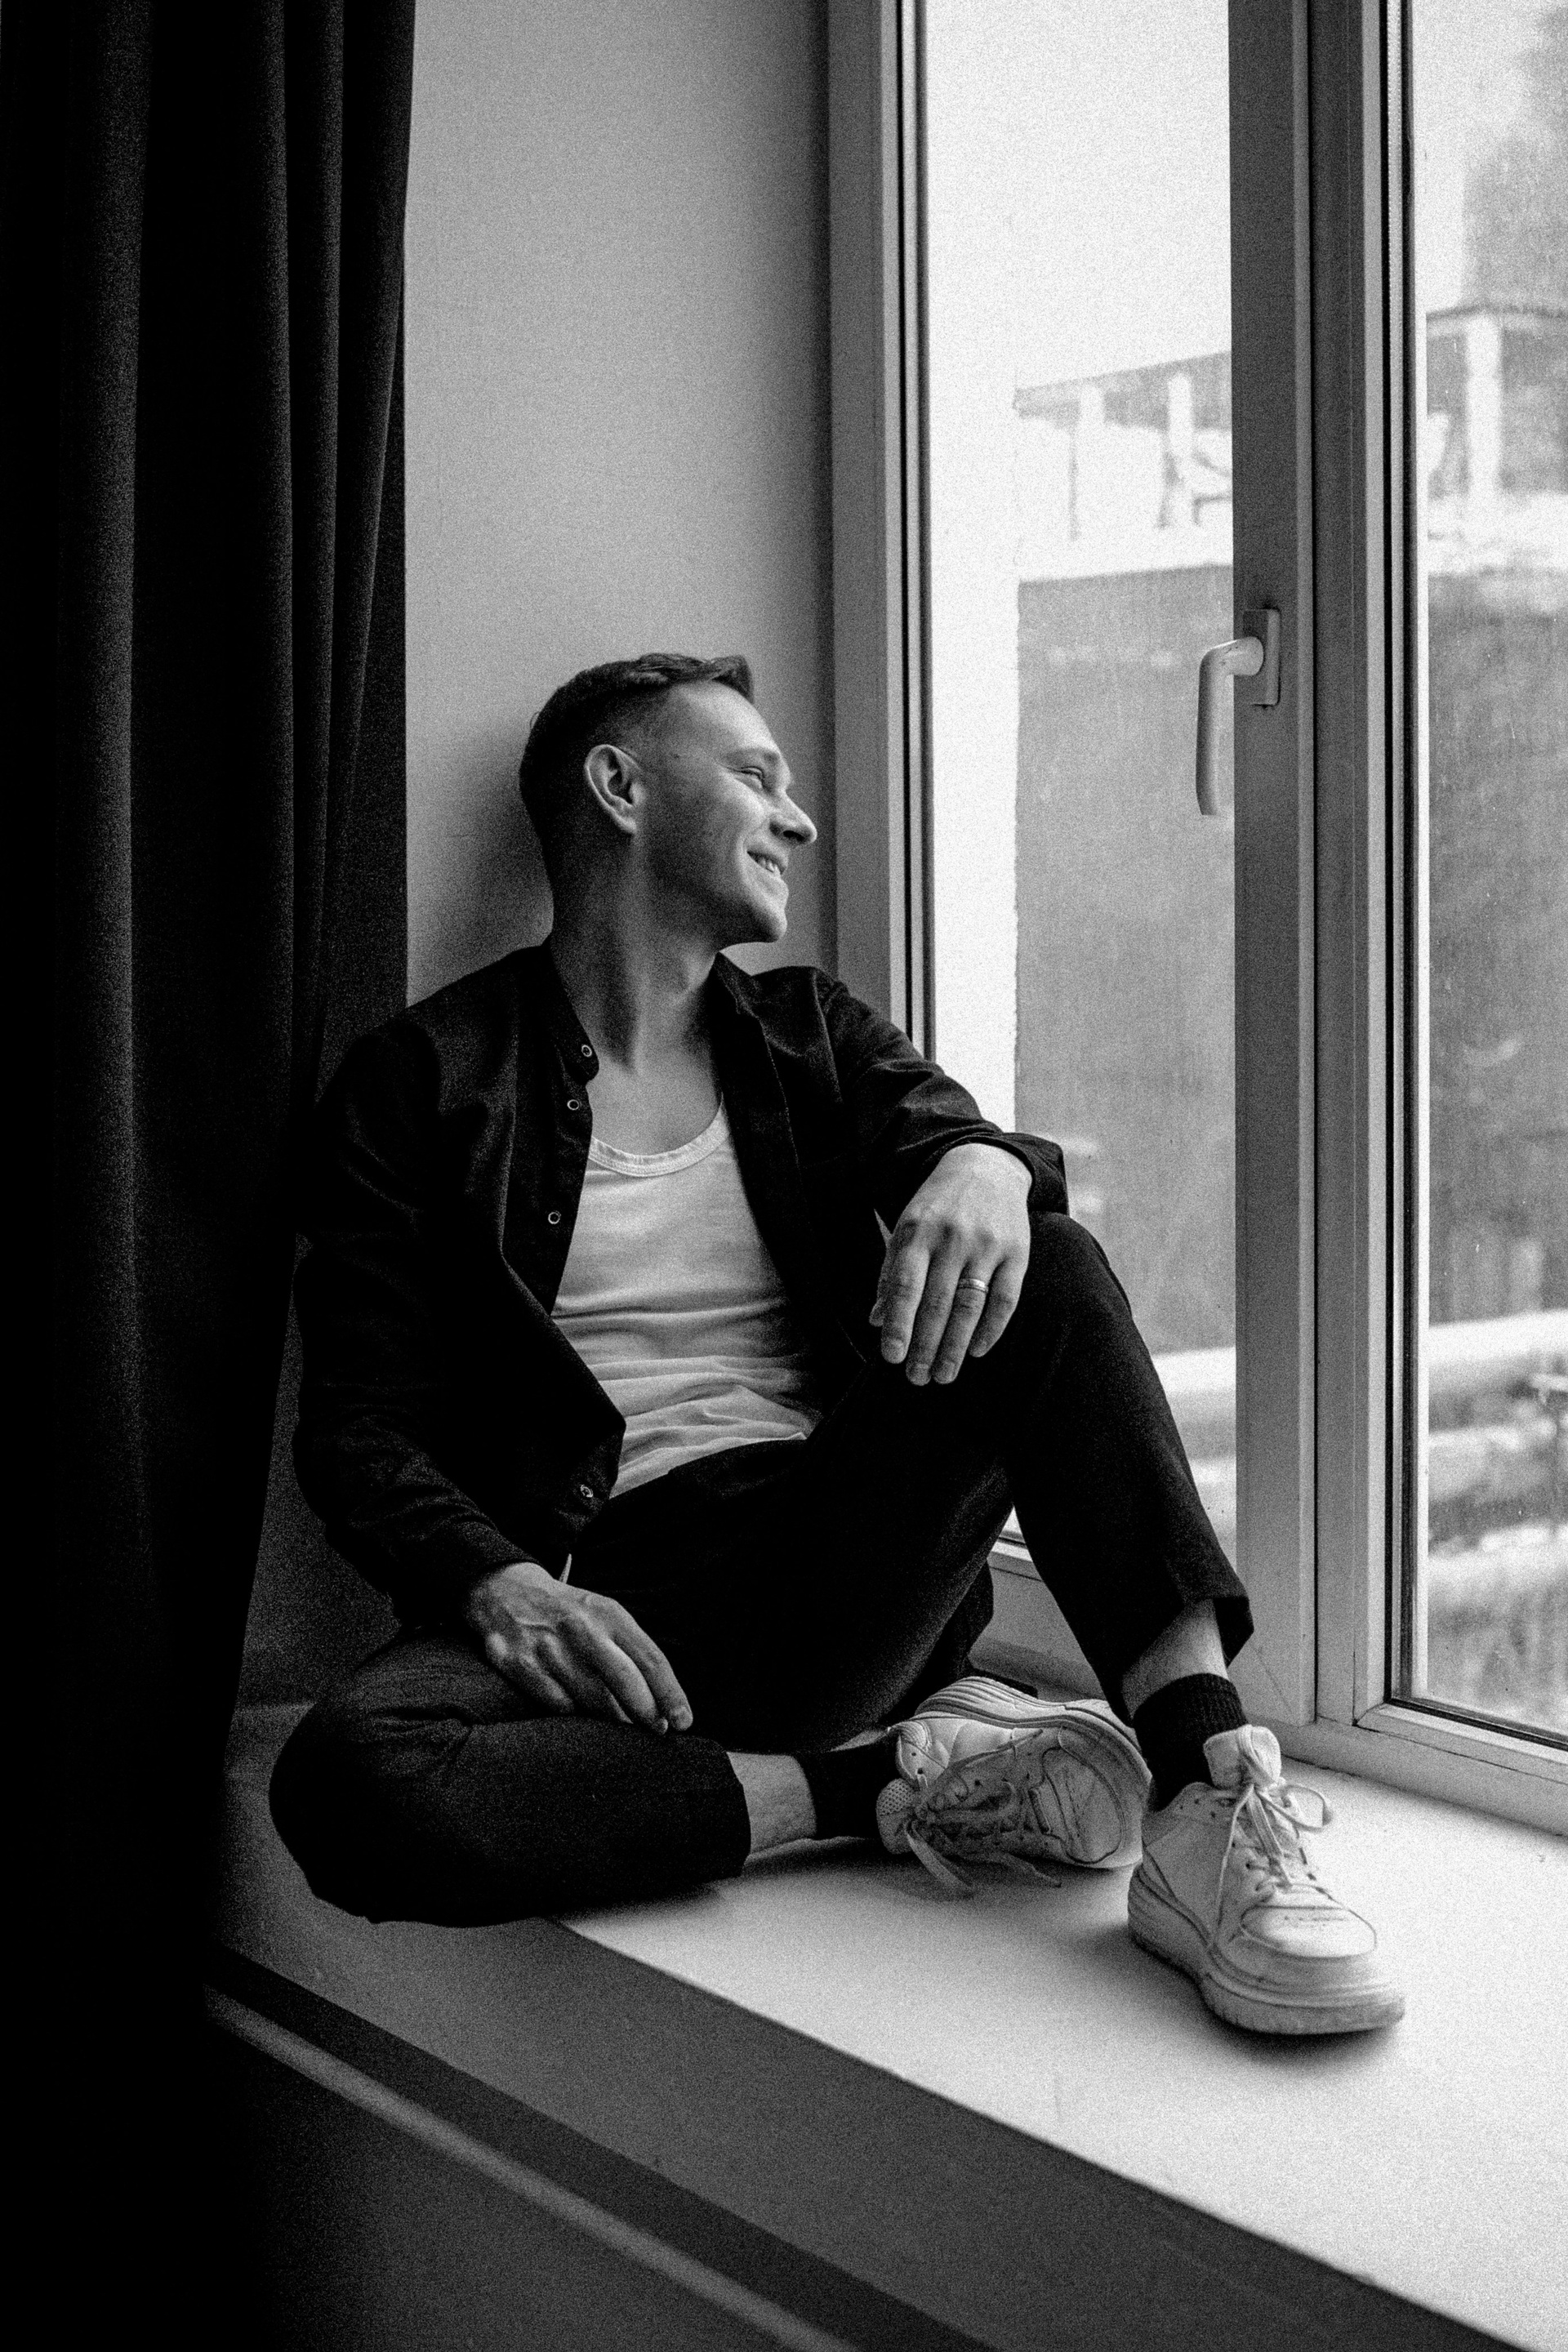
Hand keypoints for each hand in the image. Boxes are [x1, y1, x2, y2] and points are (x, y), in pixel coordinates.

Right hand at [460, 1561, 693, 1731]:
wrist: (505, 1590)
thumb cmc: (568, 1612)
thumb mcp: (604, 1614)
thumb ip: (631, 1651)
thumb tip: (661, 1701)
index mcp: (608, 1614)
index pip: (649, 1658)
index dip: (670, 1693)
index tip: (684, 1720)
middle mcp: (581, 1628)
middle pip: (624, 1680)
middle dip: (646, 1713)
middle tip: (657, 1731)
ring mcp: (549, 1646)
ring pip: (592, 1699)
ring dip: (613, 1721)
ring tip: (624, 1730)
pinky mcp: (519, 1664)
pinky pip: (557, 1705)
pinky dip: (574, 1717)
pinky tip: (583, 1721)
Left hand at [870, 1143, 1031, 1384]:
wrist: (985, 1166)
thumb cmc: (937, 1208)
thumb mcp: (906, 1229)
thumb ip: (891, 1273)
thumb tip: (876, 1321)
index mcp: (918, 1231)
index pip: (905, 1286)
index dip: (898, 1324)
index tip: (891, 1358)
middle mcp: (953, 1237)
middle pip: (937, 1302)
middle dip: (926, 1345)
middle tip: (917, 1378)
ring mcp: (987, 1245)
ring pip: (970, 1305)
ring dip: (955, 1346)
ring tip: (944, 1375)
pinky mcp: (1017, 1252)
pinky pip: (1005, 1299)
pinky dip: (991, 1329)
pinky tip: (976, 1351)